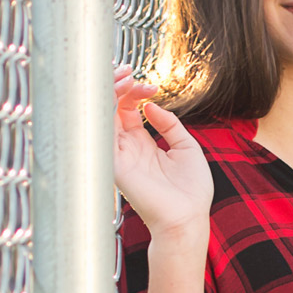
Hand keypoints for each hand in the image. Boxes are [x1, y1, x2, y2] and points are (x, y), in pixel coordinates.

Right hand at [113, 71, 212, 241]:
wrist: (188, 219)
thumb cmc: (191, 190)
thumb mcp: (186, 146)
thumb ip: (169, 124)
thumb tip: (151, 104)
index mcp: (142, 145)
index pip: (126, 110)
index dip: (134, 91)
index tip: (151, 85)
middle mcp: (126, 148)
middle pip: (110, 108)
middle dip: (118, 86)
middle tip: (130, 73)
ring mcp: (118, 156)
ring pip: (101, 116)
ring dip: (110, 93)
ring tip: (125, 78)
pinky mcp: (114, 165)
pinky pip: (100, 134)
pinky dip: (104, 111)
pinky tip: (114, 96)